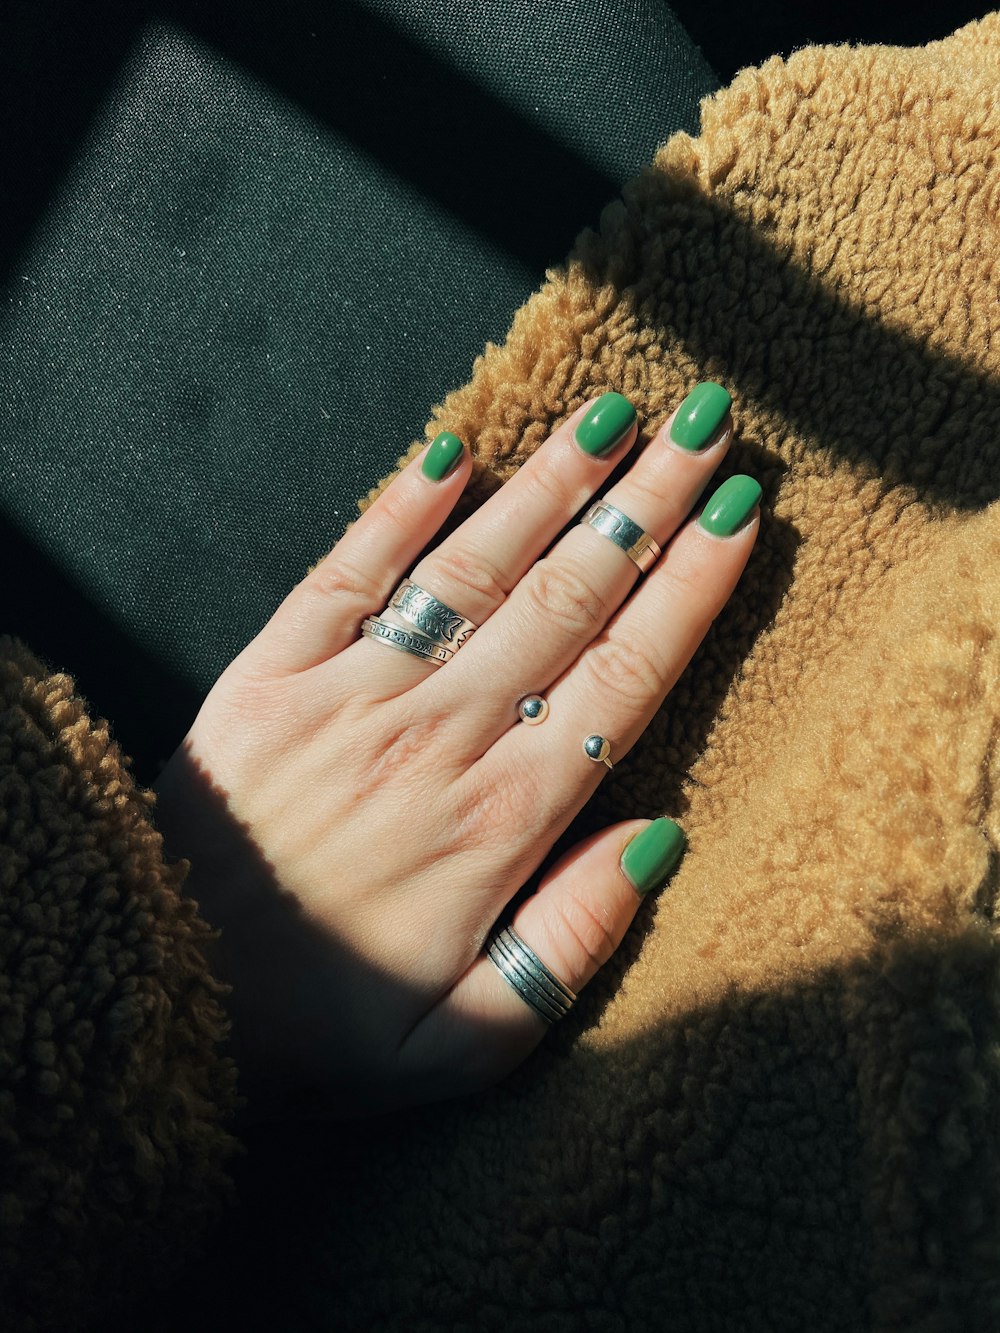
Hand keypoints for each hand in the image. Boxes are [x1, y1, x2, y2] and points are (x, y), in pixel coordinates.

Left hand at [152, 385, 759, 1122]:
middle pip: (568, 598)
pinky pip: (345, 574)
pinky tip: (452, 454)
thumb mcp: (466, 1041)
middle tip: (706, 422)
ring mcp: (351, 694)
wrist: (167, 992)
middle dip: (646, 504)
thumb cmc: (323, 1029)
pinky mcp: (269, 675)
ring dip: (550, 487)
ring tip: (613, 414)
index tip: (739, 513)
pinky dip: (399, 510)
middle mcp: (438, 735)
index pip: (623, 677)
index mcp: (500, 820)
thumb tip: (659, 836)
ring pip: (475, 569)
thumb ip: (571, 942)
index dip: (689, 589)